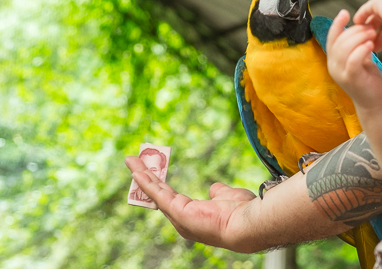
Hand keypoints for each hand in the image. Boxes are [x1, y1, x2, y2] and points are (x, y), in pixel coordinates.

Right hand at [125, 156, 257, 252]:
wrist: (247, 222)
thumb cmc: (242, 212)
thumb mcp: (228, 197)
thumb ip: (218, 193)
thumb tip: (213, 188)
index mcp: (194, 219)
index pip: (173, 200)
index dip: (162, 187)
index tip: (153, 175)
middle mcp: (182, 221)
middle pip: (159, 196)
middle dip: (147, 179)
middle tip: (135, 164)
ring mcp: (178, 218)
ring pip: (156, 192)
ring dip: (142, 176)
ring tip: (131, 161)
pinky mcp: (177, 211)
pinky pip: (158, 193)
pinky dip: (146, 181)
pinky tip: (137, 170)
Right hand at [326, 10, 381, 110]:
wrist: (374, 103)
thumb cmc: (368, 80)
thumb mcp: (360, 59)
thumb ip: (356, 46)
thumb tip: (360, 27)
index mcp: (334, 60)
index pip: (331, 38)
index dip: (337, 24)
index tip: (345, 12)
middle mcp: (333, 66)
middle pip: (338, 41)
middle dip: (354, 30)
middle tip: (370, 27)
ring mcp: (341, 74)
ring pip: (344, 49)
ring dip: (359, 38)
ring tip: (372, 34)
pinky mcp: (352, 79)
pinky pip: (353, 61)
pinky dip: (361, 50)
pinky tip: (371, 45)